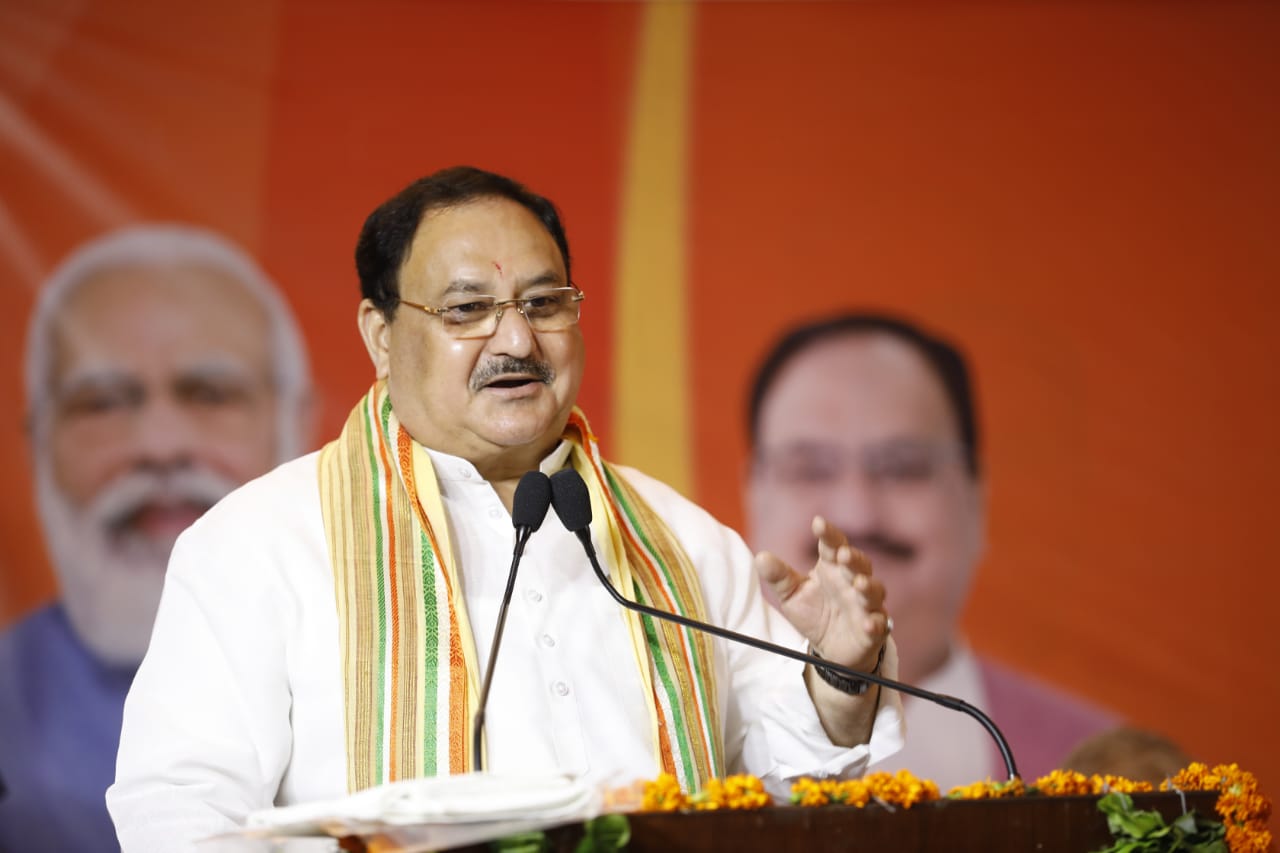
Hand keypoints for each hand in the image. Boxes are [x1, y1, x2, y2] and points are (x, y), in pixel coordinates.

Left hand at [753, 516, 890, 673]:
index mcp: (832, 568)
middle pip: (858, 564)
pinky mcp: (873, 629)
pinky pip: (878, 625)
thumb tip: (761, 557)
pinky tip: (868, 625)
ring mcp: (866, 605)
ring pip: (873, 591)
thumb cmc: (814, 613)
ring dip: (868, 586)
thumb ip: (779, 577)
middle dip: (852, 558)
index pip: (832, 545)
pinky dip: (875, 624)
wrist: (829, 648)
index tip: (818, 523)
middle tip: (842, 555)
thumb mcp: (791, 595)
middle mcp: (852, 582)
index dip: (828, 534)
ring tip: (858, 583)